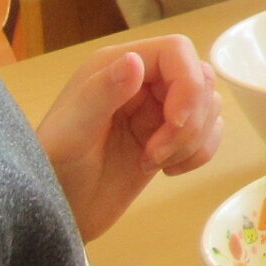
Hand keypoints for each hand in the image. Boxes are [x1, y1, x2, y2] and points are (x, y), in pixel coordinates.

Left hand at [36, 36, 222, 240]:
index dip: (187, 83)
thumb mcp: (70, 135)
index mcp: (117, 67)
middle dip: (190, 120)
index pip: (176, 51)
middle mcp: (142, 81)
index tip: (174, 123)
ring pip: (209, 105)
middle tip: (157, 156)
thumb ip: (101, 94)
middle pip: (200, 79)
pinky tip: (168, 170)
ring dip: (193, 140)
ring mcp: (158, 110)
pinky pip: (210, 131)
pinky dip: (200, 152)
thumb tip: (135, 60)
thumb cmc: (55, 173)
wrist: (60, 214)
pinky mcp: (171, 137)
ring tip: (155, 164)